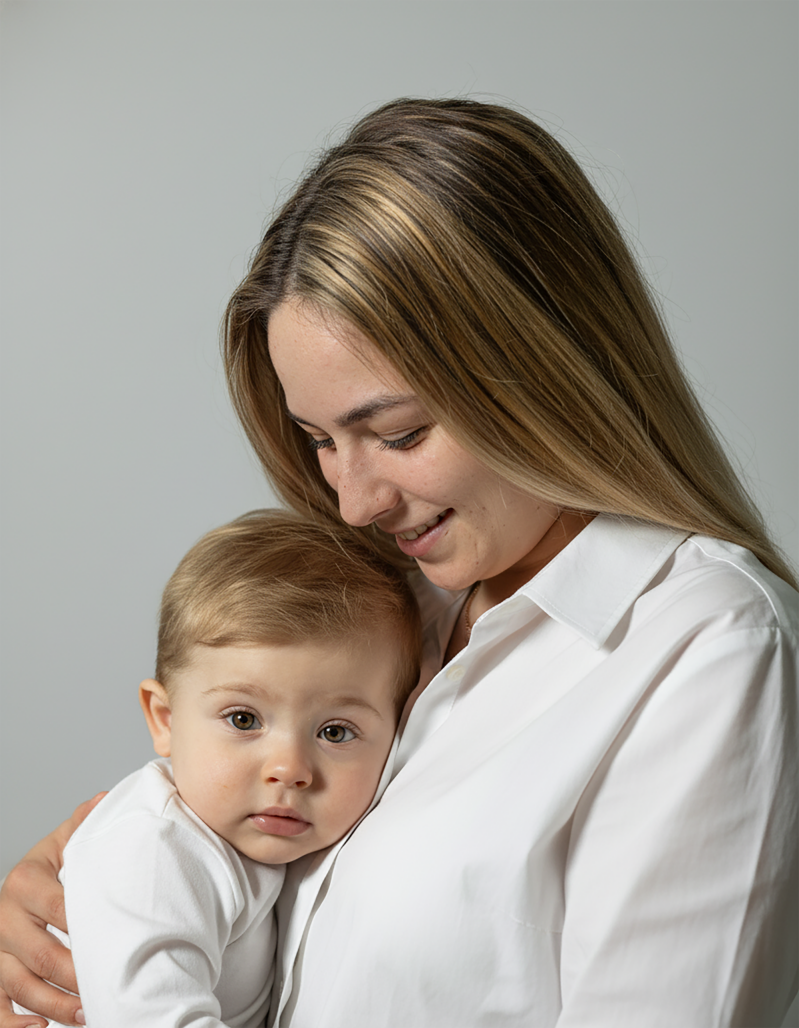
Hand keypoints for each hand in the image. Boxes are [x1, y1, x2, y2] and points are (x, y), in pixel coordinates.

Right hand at [0, 794, 105, 1026]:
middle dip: (77, 975)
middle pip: (42, 955)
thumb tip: (105, 799)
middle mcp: (3, 917)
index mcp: (23, 881)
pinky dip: (15, 1025)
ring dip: (57, 1006)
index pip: (60, 908)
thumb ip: (82, 825)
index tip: (122, 942)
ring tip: (91, 1012)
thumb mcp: (62, 843)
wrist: (17, 889)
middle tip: (111, 987)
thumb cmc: (47, 870)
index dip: (91, 928)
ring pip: (21, 986)